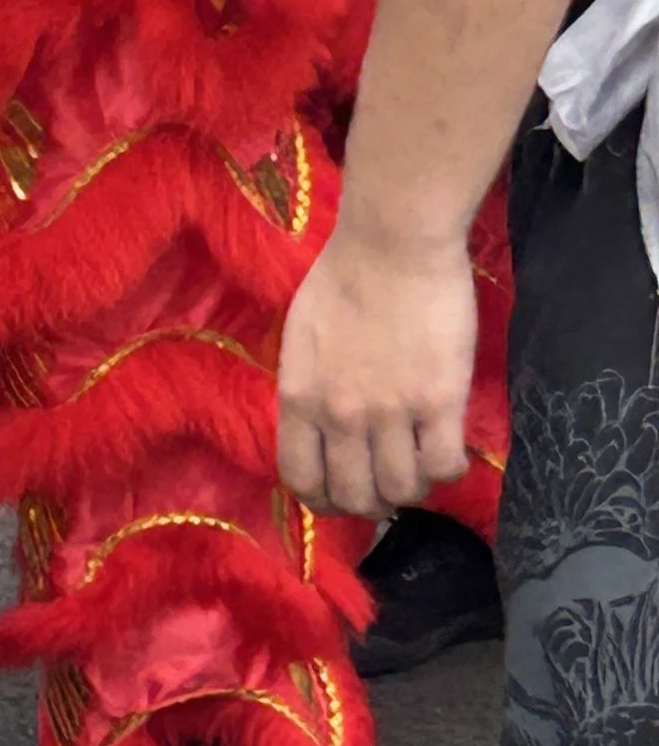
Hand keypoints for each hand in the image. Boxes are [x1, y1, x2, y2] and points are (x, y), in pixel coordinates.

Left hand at [276, 218, 477, 518]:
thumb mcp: (302, 339)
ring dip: (412, 487)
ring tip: (418, 464)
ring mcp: (390, 412)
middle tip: (387, 483)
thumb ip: (308, 389)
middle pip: (355, 496)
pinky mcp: (439, 402)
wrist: (393, 242)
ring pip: (402, 490)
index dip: (324, 499)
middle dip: (371, 502)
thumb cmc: (344, 278)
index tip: (342, 492)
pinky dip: (447, 471)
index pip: (301, 479)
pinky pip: (445, 467)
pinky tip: (446, 449)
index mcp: (298, 397)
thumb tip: (319, 431)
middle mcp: (339, 415)